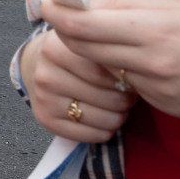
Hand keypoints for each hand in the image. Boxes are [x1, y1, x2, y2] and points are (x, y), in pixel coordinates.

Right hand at [23, 15, 136, 141]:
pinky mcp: (46, 120)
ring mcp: (43, 99)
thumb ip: (111, 49)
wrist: (44, 66)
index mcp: (55, 49)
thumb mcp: (92, 43)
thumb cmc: (80, 56)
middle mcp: (45, 74)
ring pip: (106, 120)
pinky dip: (106, 130)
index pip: (104, 72)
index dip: (125, 77)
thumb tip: (136, 71)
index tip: (126, 73)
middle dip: (125, 98)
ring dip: (119, 115)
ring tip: (114, 104)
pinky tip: (101, 117)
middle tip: (122, 91)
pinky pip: (95, 136)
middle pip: (109, 99)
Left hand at [44, 0, 179, 119]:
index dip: (58, 15)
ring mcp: (158, 88)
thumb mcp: (166, 6)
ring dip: (100, 55)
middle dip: (69, 34)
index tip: (45, 5)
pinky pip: (130, 86)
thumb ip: (120, 6)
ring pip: (105, 69)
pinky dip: (126, 74)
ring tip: (114, 39)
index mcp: (151, 30)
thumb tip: (76, 4)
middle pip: (86, 49)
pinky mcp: (165, 105)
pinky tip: (144, 63)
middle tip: (60, 19)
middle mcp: (151, 63)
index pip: (84, 25)